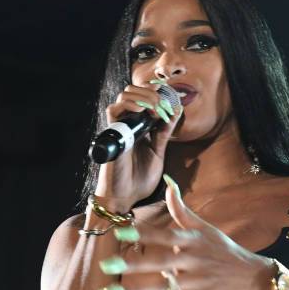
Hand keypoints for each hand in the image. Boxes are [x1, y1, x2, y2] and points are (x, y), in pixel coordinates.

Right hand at [96, 79, 183, 206]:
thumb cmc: (139, 180)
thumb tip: (176, 110)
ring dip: (144, 96)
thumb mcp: (158, 152)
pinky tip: (143, 111)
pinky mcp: (112, 134)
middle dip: (152, 93)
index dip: (159, 94)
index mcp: (140, 127)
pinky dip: (130, 104)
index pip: (146, 98)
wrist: (125, 198)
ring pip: (125, 95)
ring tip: (156, 108)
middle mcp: (128, 124)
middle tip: (164, 105)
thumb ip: (164, 133)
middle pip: (134, 91)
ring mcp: (120, 127)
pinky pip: (114, 109)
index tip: (173, 102)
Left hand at [97, 175, 274, 289]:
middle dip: (131, 265)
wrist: (254, 277)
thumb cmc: (224, 250)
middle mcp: (193, 260)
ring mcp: (196, 283)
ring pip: (160, 287)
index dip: (143, 234)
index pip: (165, 236)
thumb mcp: (205, 228)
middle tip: (105, 266)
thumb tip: (167, 183)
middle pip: (159, 262)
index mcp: (193, 241)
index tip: (120, 233)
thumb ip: (181, 210)